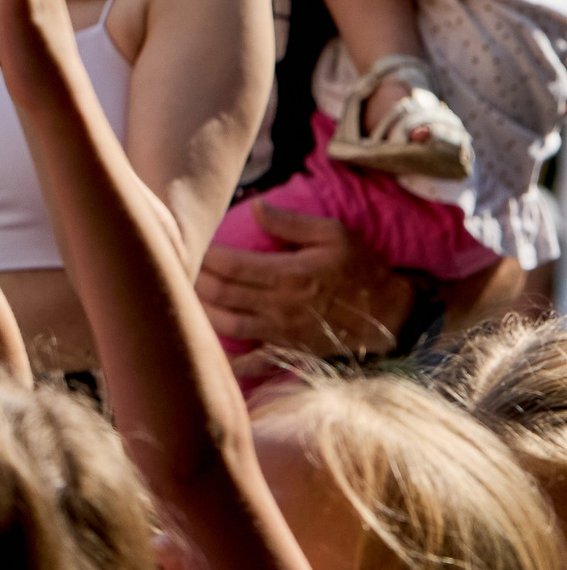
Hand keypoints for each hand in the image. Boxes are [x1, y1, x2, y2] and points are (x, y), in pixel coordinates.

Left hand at [195, 200, 413, 370]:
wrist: (392, 317)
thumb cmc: (361, 270)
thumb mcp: (335, 235)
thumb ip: (291, 222)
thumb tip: (254, 206)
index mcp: (289, 274)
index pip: (230, 264)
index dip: (204, 254)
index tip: (191, 242)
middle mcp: (280, 306)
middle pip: (221, 293)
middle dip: (194, 279)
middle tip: (178, 266)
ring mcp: (282, 333)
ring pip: (226, 325)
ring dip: (200, 311)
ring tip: (183, 296)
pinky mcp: (288, 352)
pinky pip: (252, 362)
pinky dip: (228, 360)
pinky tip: (207, 351)